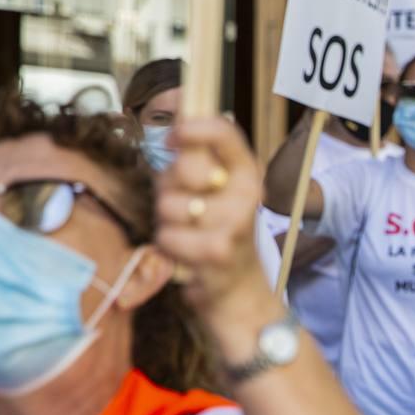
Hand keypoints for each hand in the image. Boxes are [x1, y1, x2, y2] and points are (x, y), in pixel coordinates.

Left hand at [156, 117, 269, 322]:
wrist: (241, 294)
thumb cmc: (219, 237)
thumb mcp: (215, 194)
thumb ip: (198, 162)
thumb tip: (174, 120)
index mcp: (248, 174)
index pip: (225, 133)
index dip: (192, 128)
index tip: (173, 138)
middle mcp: (247, 194)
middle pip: (186, 167)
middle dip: (171, 187)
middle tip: (186, 207)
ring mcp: (234, 223)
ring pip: (169, 205)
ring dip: (167, 222)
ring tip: (188, 235)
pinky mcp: (216, 251)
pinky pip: (166, 236)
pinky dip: (168, 248)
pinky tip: (186, 255)